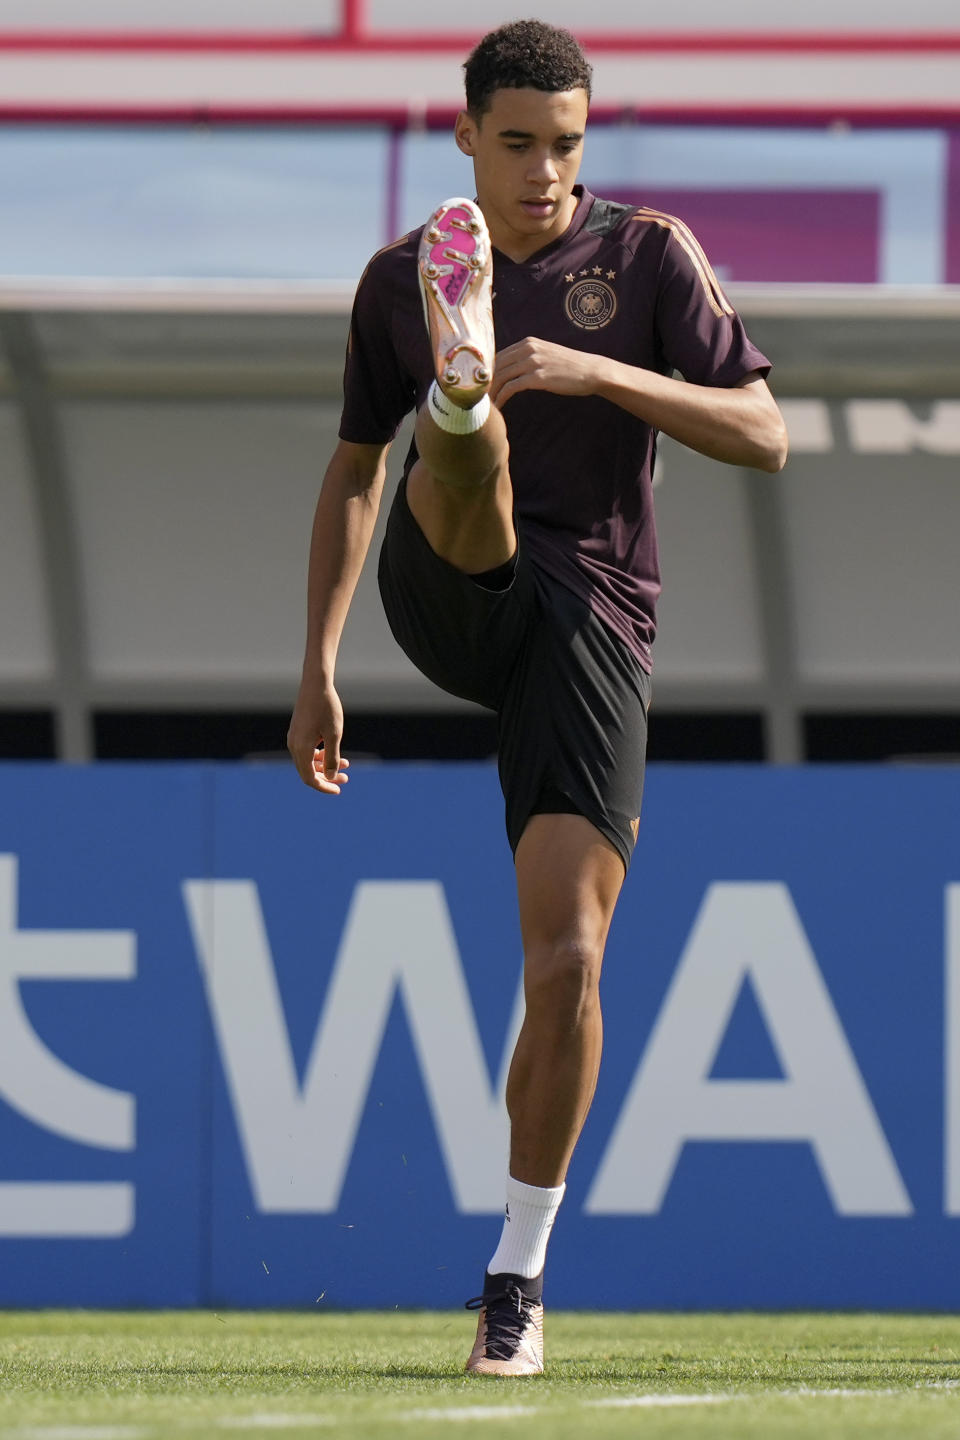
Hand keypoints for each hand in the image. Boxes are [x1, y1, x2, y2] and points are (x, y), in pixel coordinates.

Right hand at [287, 680, 349, 794]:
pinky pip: (306, 751)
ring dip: (325, 765)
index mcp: (301, 749)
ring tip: (347, 764)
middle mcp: (294, 745)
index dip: (324, 787)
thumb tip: (330, 777)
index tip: (339, 790)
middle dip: (327, 777)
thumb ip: (332, 758)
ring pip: (307, 761)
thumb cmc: (327, 708)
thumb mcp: (334, 734)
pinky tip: (332, 751)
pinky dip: (319, 755)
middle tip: (346, 778)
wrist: (315, 684)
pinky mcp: (297, 732)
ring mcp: (294, 738)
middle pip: (308, 772)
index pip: (310, 778)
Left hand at [491, 338, 606, 407]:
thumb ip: (528, 357)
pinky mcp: (538, 377)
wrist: (591, 371)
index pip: (498, 355)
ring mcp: (533, 362)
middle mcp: (528, 349)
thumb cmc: (569, 367)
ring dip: (490, 392)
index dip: (486, 371)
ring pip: (501, 376)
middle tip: (477, 397)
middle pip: (496, 365)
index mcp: (528, 342)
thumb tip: (510, 368)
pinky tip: (498, 407)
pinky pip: (511, 387)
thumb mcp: (546, 355)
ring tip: (485, 405)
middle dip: (484, 382)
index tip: (480, 384)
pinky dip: (501, 398)